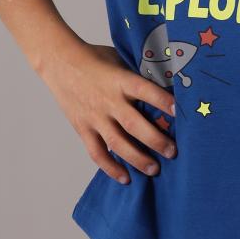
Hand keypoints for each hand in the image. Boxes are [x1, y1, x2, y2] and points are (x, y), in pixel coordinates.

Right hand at [42, 42, 176, 185]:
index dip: (162, 101)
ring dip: (137, 159)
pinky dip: (110, 168)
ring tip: (155, 170)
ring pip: (118, 143)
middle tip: (173, 152)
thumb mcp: (118, 60)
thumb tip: (165, 89)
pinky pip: (97, 153)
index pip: (145, 91)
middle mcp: (108, 101)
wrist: (58, 62)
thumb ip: (136, 77)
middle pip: (134, 125)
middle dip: (156, 140)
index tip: (180, 112)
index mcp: (120, 80)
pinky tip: (125, 178)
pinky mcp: (83, 128)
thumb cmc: (94, 59)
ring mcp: (95, 117)